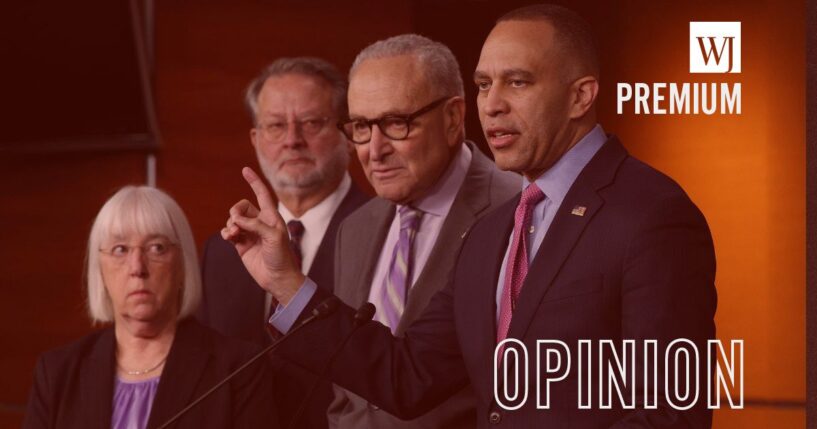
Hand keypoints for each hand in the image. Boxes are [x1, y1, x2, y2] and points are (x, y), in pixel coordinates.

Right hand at [222, 167, 304, 304]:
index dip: (254, 181)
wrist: (277, 277)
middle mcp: (260, 223)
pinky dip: (226, 232)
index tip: (245, 169)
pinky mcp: (242, 245)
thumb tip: (236, 219)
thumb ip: (255, 225)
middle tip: (236, 221)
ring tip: (234, 234)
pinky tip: (229, 237)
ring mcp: (250, 233)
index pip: (262, 194)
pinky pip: (229, 232)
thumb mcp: (273, 237)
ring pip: (234, 220)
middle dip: (235, 211)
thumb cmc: (281, 256)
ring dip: (230, 224)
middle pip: (242, 207)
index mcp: (272, 217)